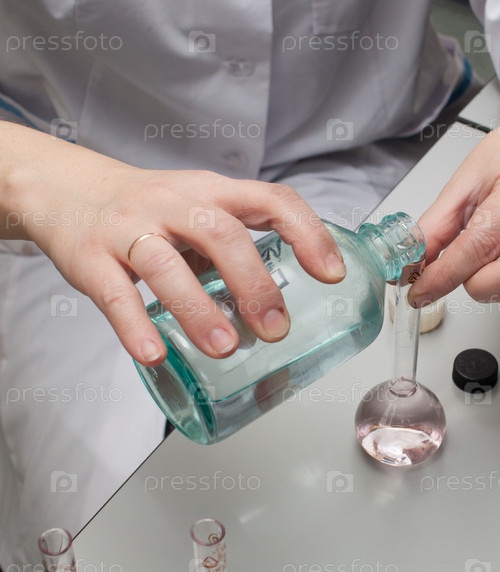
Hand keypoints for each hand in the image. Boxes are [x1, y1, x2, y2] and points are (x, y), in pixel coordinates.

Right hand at [1, 122, 345, 364]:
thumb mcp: (199, 210)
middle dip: (254, 283)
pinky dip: (134, 326)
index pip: (271, 199)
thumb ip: (237, 248)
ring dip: (199, 309)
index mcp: (211, 193)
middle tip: (275, 329)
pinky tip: (155, 353)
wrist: (64, 187)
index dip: (307, 233)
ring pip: (166, 264)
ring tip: (225, 349)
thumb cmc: (148, 209)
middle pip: (221, 234)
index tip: (332, 274)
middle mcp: (173, 204)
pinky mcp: (90, 256)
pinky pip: (113, 293)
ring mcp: (129, 228)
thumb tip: (281, 307)